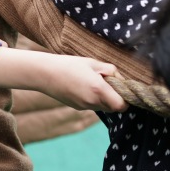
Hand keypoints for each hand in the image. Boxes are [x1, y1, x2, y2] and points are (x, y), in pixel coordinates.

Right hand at [0, 47, 127, 112]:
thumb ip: (110, 70)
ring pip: (104, 107)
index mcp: (98, 89)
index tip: (122, 87)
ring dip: (105, 98)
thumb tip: (120, 78)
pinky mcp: (77, 107)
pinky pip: (92, 105)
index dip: (126, 98)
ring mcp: (84, 106)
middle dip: (116, 98)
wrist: (43, 74)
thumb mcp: (92, 62)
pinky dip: (94, 99)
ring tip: (94, 83)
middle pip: (114, 108)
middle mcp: (92, 101)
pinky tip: (83, 86)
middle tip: (108, 83)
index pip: (122, 105)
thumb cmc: (68, 64)